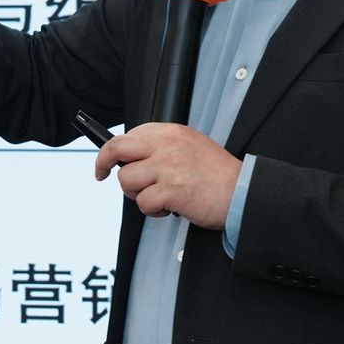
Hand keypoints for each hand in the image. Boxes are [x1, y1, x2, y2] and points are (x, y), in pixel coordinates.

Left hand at [94, 123, 240, 230]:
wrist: (242, 191)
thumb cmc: (219, 175)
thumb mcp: (190, 146)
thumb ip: (162, 147)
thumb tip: (132, 157)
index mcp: (170, 132)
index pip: (128, 135)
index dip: (112, 150)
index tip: (107, 162)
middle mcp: (166, 146)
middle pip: (116, 148)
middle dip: (104, 163)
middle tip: (102, 174)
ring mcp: (167, 168)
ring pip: (126, 181)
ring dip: (137, 194)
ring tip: (158, 197)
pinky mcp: (170, 191)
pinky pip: (143, 203)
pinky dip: (153, 211)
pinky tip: (169, 208)